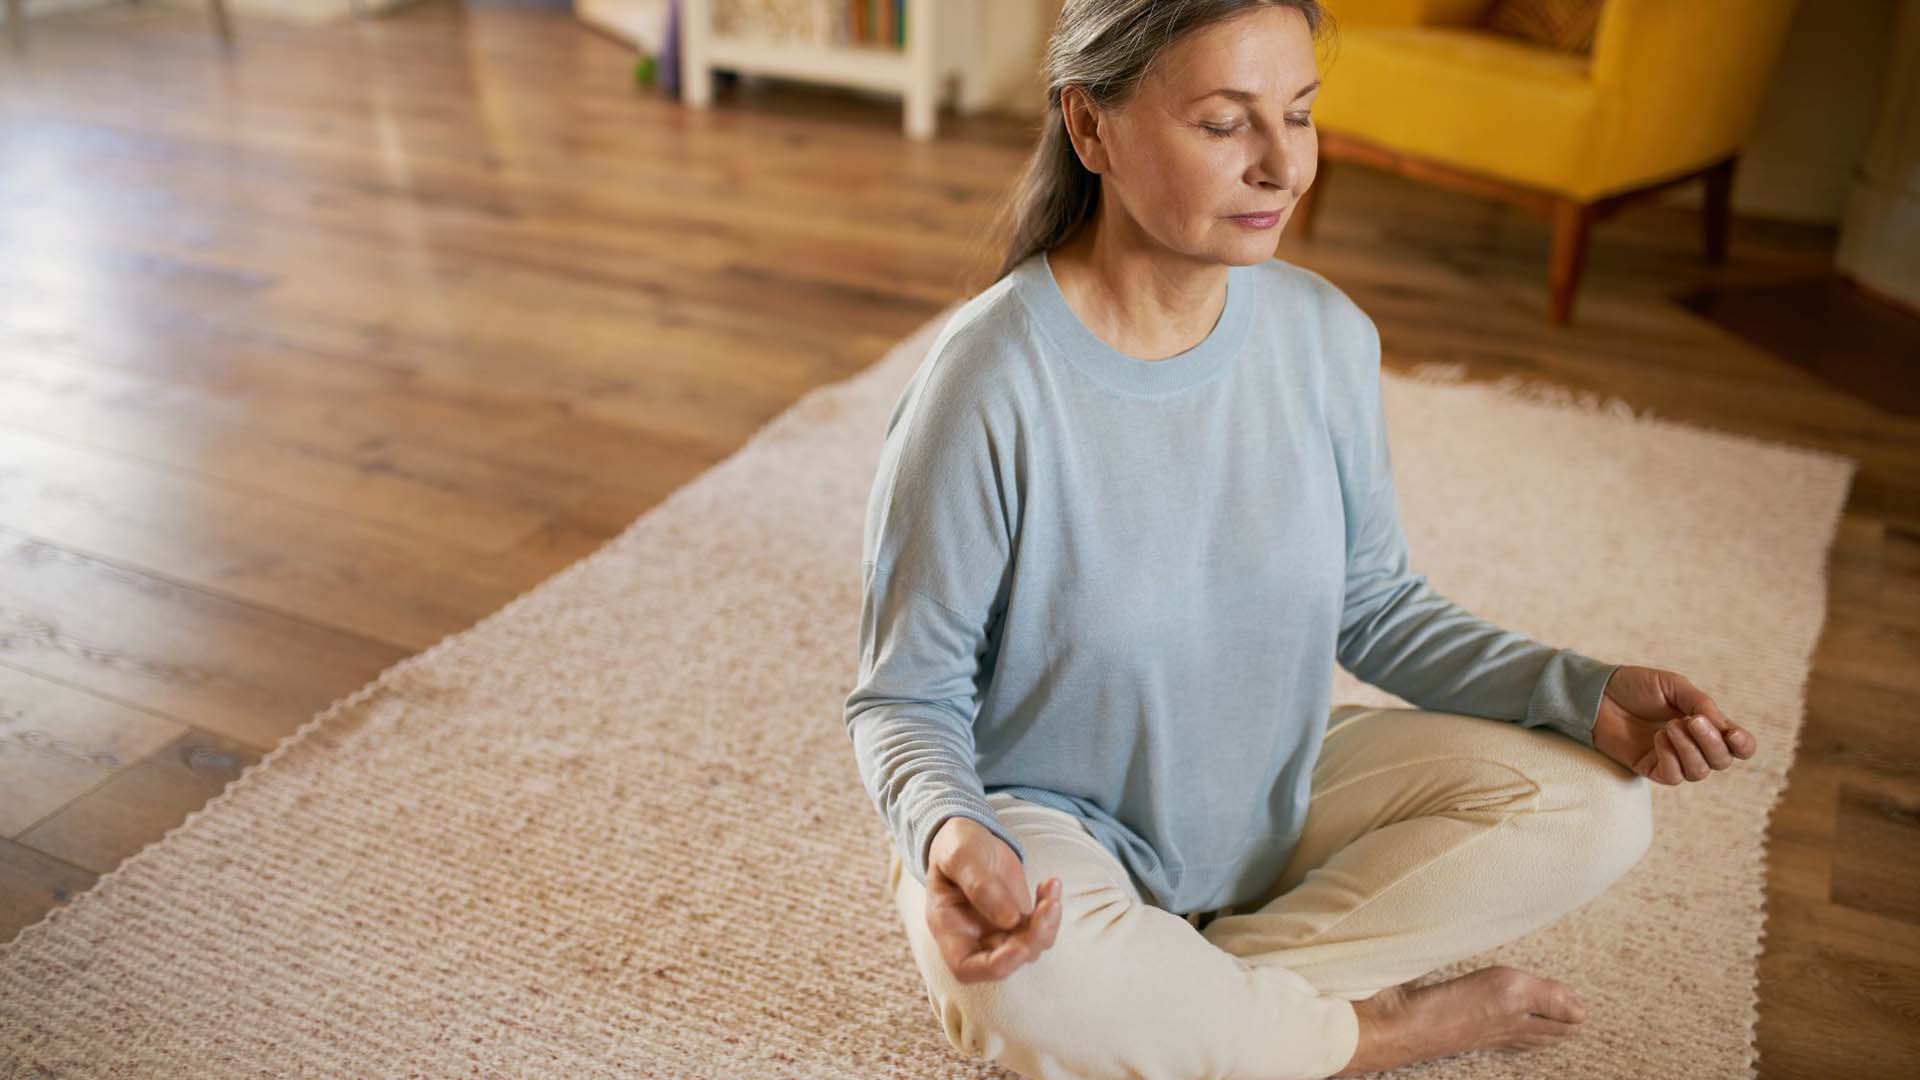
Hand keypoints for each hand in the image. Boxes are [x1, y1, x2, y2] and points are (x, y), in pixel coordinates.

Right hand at [925, 816, 1062, 982]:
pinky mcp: (1018, 921)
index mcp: (949, 931)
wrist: (968, 838)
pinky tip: (1051, 884)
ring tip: (1052, 886)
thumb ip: (980, 886)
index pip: (967, 968)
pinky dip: (1051, 910)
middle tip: (1050, 906)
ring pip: (1030, 947)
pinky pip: (1041, 928)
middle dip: (1034, 939)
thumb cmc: (956, 847)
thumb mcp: (960, 856)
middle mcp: (973, 939)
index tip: (1021, 943)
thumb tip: (1009, 920)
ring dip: (1048, 923)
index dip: (997, 964)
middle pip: (1007, 961)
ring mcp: (998, 932)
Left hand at [1590, 665, 1757, 784]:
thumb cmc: (1637, 686)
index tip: (1732, 733)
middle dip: (1711, 742)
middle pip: (1722, 761)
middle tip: (1690, 720)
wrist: (1599, 693)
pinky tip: (1658, 739)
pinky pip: (1673, 776)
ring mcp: (1673, 759)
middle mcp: (1694, 746)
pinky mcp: (1651, 768)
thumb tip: (1723, 727)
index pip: (1739, 746)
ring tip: (1669, 726)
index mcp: (1706, 725)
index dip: (1743, 745)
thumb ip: (1701, 704)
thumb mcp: (1674, 686)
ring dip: (1689, 749)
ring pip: (1699, 772)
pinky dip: (1670, 758)